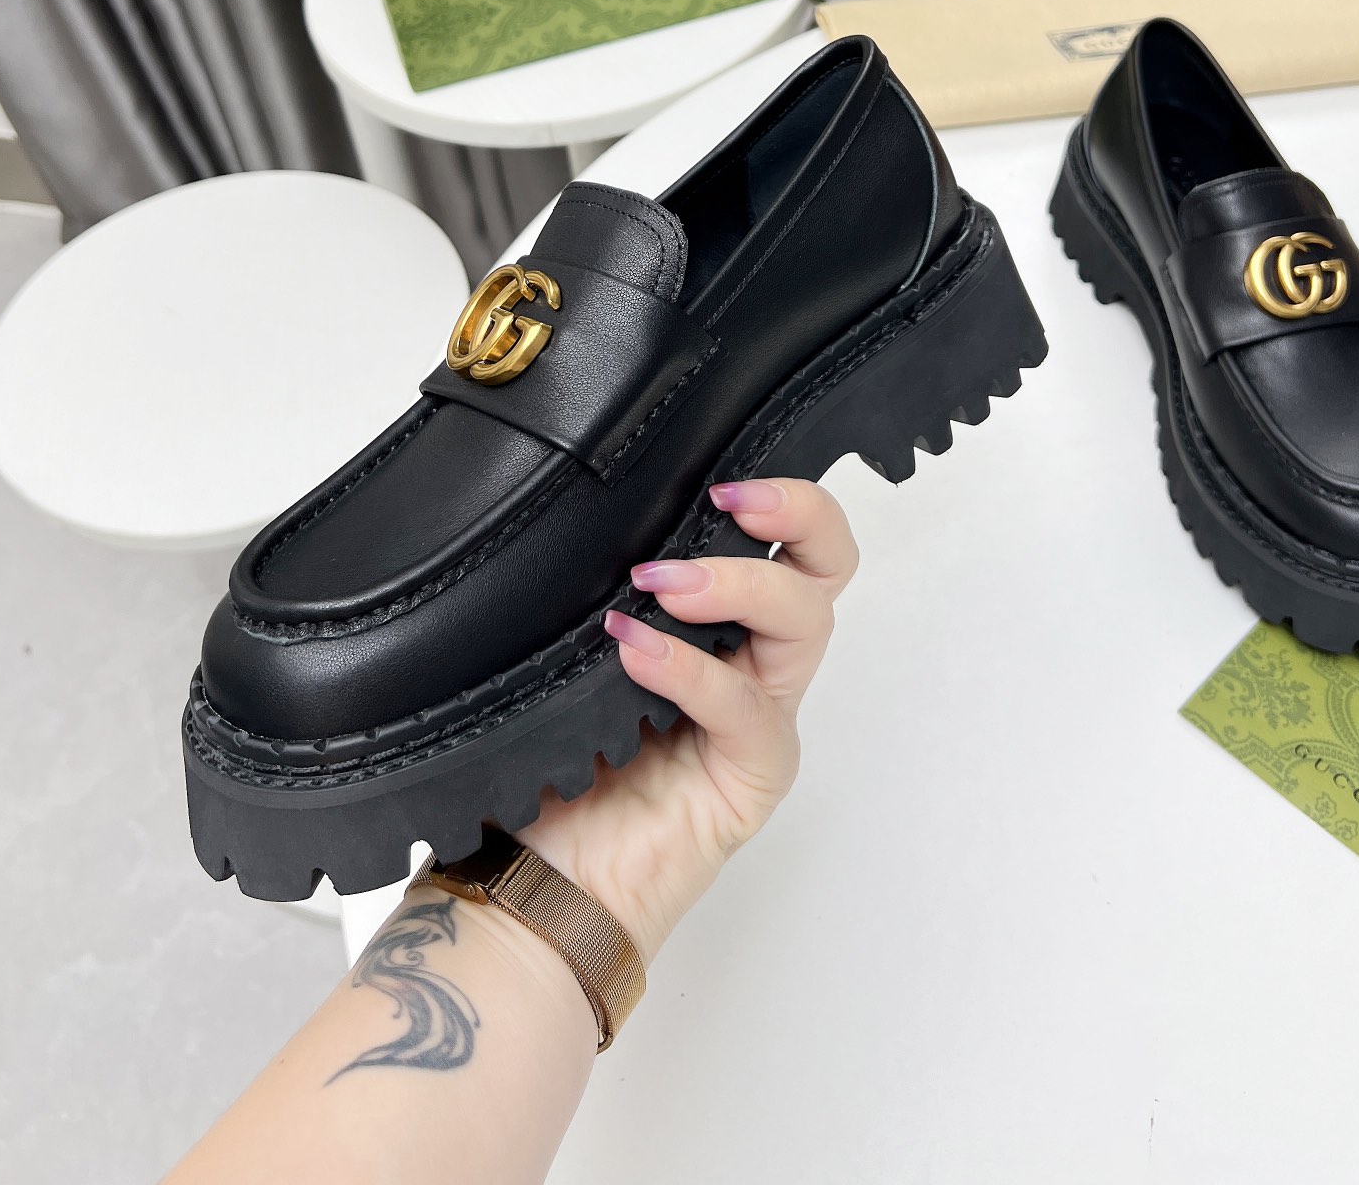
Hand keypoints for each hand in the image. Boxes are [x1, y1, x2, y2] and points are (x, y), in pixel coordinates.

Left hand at [518, 477, 857, 964]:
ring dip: (740, 585)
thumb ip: (592, 593)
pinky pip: (745, 708)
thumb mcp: (566, 653)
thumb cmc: (546, 765)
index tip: (721, 476)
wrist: (532, 884)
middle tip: (731, 500)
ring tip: (664, 585)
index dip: (776, 497)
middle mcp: (752, 660)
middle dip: (798, 513)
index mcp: (717, 620)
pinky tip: (636, 652)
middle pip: (826, 566)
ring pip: (805, 622)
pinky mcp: (751, 776)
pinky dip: (693, 670)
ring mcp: (758, 717)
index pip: (780, 538)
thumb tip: (575, 513)